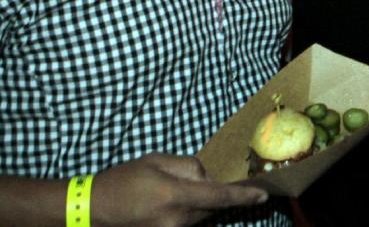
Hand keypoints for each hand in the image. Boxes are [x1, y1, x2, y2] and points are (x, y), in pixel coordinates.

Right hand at [92, 153, 267, 226]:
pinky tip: (165, 202)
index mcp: (175, 197)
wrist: (92, 210)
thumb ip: (188, 167)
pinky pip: (186, 223)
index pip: (219, 197)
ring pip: (199, 216)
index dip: (243, 197)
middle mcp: (176, 220)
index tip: (263, 195)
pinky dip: (185, 211)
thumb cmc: (124, 180)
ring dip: (196, 203)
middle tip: (185, 181)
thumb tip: (206, 177)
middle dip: (210, 192)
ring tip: (166, 192)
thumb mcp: (158, 161)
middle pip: (210, 206)